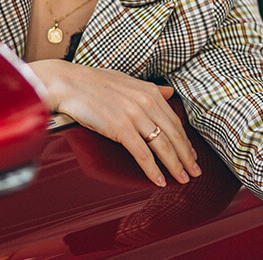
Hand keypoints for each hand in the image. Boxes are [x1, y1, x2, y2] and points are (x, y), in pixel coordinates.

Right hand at [28, 60, 200, 186]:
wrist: (68, 83)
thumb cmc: (94, 83)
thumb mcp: (127, 81)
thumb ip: (150, 90)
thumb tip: (169, 92)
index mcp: (150, 91)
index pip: (175, 121)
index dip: (185, 141)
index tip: (191, 155)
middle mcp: (146, 102)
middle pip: (174, 135)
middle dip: (186, 156)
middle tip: (194, 171)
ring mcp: (134, 115)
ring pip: (162, 146)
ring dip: (175, 165)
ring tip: (182, 178)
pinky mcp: (121, 128)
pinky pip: (142, 154)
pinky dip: (153, 170)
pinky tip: (159, 180)